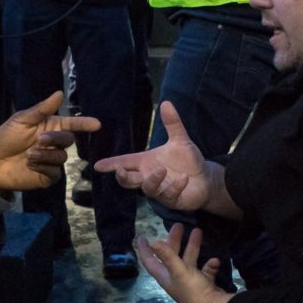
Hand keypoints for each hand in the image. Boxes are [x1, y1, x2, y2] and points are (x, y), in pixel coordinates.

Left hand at [0, 91, 100, 193]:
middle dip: (56, 139)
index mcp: (50, 127)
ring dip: (45, 155)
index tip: (97, 124)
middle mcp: (54, 143)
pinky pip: (55, 172)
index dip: (84, 123)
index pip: (72, 124)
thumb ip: (41, 110)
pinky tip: (30, 165)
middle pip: (68, 140)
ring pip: (61, 157)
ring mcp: (52, 160)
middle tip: (39, 140)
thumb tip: (60, 93)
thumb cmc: (6, 138)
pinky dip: (42, 167)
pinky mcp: (48, 176)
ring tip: (29, 155)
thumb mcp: (21, 120)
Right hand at [94, 101, 214, 210]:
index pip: (125, 162)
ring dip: (152, 180)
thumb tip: (166, 103)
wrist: (205, 177)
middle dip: (123, 177)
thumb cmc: (187, 160)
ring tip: (162, 170)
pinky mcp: (172, 200)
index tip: (97, 165)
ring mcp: (159, 190)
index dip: (110, 164)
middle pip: (128, 180)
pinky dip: (175, 186)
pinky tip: (184, 178)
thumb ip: (173, 123)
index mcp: (146, 162)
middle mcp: (148, 177)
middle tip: (121, 172)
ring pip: (147, 189)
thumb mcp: (180, 140)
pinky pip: (169, 195)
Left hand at [135, 224, 231, 302]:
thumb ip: (167, 256)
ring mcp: (189, 281)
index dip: (144, 249)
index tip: (141, 236)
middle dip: (173, 240)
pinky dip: (209, 264)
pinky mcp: (203, 284)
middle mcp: (174, 278)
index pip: (149, 260)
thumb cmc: (192, 290)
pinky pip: (205, 270)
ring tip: (198, 231)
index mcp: (164, 275)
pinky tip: (214, 260)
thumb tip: (152, 241)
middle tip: (178, 225)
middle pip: (171, 256)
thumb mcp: (179, 270)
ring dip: (192, 246)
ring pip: (189, 260)